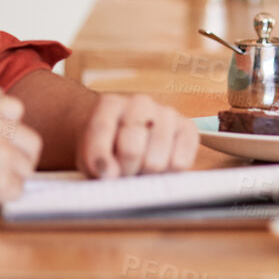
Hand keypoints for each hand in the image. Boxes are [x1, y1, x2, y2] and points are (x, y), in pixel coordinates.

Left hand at [78, 94, 201, 176]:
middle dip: (126, 170)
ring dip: (146, 174)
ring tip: (141, 169)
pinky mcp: (188, 129)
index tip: (101, 174)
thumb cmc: (107, 150)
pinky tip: (160, 165)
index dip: (99, 157)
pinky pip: (179, 163)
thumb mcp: (91, 156)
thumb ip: (96, 164)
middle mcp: (140, 103)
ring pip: (155, 162)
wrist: (129, 142)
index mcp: (110, 104)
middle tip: (123, 172)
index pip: (102, 128)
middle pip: (131, 150)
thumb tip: (112, 173)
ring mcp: (167, 114)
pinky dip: (168, 173)